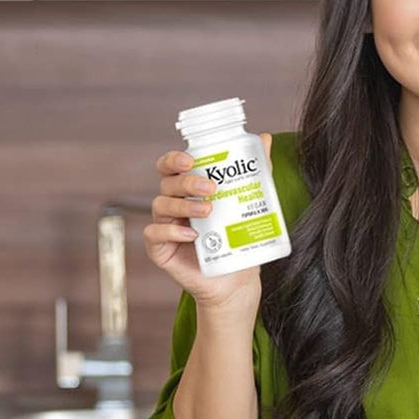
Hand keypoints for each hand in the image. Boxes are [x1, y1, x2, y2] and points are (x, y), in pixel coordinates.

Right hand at [144, 133, 272, 309]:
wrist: (237, 280)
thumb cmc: (239, 241)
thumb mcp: (250, 204)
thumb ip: (256, 171)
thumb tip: (265, 138)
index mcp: (187, 190)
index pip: (171, 166)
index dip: (174, 159)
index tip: (191, 159)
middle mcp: (173, 205)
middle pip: (167, 183)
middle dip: (187, 183)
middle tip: (211, 188)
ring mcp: (164, 226)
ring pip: (160, 205)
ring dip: (184, 206)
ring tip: (208, 211)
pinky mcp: (160, 249)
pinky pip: (154, 234)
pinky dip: (171, 232)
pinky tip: (192, 235)